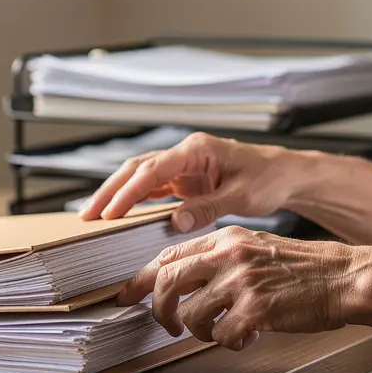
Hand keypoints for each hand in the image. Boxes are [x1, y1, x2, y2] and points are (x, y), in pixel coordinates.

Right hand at [78, 132, 300, 232]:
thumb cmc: (268, 179)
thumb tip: (175, 222)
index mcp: (197, 149)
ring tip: (93, 215)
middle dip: (110, 190)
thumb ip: (208, 208)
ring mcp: (183, 166)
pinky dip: (133, 199)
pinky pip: (152, 188)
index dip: (128, 192)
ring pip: (139, 177)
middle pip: (136, 168)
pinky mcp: (185, 179)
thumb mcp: (241, 196)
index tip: (109, 212)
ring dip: (116, 194)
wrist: (284, 174)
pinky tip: (117, 214)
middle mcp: (185, 153)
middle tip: (87, 214)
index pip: (153, 170)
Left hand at [119, 226, 360, 350]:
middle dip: (159, 310)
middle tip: (168, 326)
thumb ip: (218, 258)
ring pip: (191, 315)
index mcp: (225, 238)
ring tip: (224, 331)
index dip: (141, 279)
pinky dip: (231, 342)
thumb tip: (179, 281)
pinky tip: (249, 336)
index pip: (167, 256)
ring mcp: (242, 281)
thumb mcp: (254, 248)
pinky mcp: (257, 308)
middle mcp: (228, 255)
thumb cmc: (302, 269)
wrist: (344, 277)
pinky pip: (223, 335)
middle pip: (166, 282)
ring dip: (202, 332)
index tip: (126, 296)